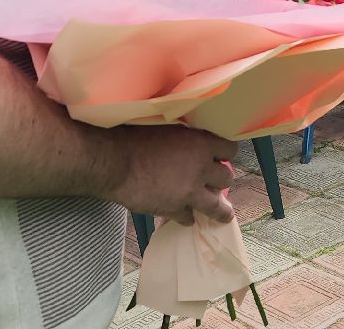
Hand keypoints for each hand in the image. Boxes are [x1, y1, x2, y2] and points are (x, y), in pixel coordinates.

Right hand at [106, 126, 238, 226]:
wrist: (114, 161)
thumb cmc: (134, 136)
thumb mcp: (168, 126)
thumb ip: (186, 138)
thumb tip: (192, 141)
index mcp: (202, 143)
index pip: (230, 150)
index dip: (225, 154)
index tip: (221, 156)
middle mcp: (201, 168)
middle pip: (226, 178)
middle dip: (221, 179)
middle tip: (214, 181)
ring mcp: (190, 192)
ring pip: (216, 205)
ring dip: (219, 208)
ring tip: (224, 214)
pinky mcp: (174, 209)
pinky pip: (189, 217)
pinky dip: (187, 217)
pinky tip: (186, 217)